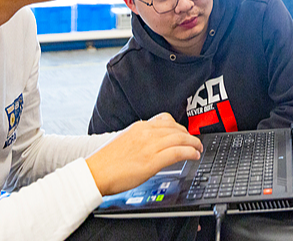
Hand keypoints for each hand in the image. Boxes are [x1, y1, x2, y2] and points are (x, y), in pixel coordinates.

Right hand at [86, 112, 202, 195]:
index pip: (166, 120)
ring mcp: (150, 146)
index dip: (179, 126)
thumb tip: (152, 144)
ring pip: (180, 139)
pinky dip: (190, 152)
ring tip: (198, 148)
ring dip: (194, 143)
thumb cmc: (106, 162)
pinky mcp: (152, 161)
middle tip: (195, 141)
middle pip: (176, 129)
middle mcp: (146, 133)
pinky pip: (178, 152)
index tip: (184, 132)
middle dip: (189, 135)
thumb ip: (140, 139)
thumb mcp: (124, 141)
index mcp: (139, 127)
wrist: (94, 173)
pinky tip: (194, 155)